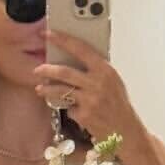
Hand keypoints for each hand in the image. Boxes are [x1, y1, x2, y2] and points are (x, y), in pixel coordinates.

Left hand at [34, 27, 147, 152]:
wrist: (126, 131)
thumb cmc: (119, 105)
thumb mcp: (113, 82)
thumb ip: (97, 71)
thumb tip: (75, 59)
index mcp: (105, 70)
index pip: (81, 48)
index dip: (63, 40)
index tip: (49, 33)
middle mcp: (98, 83)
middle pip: (65, 71)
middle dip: (47, 69)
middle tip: (38, 69)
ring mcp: (90, 100)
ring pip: (61, 90)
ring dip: (47, 89)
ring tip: (40, 88)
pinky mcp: (84, 115)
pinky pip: (69, 108)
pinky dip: (69, 109)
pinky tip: (75, 112)